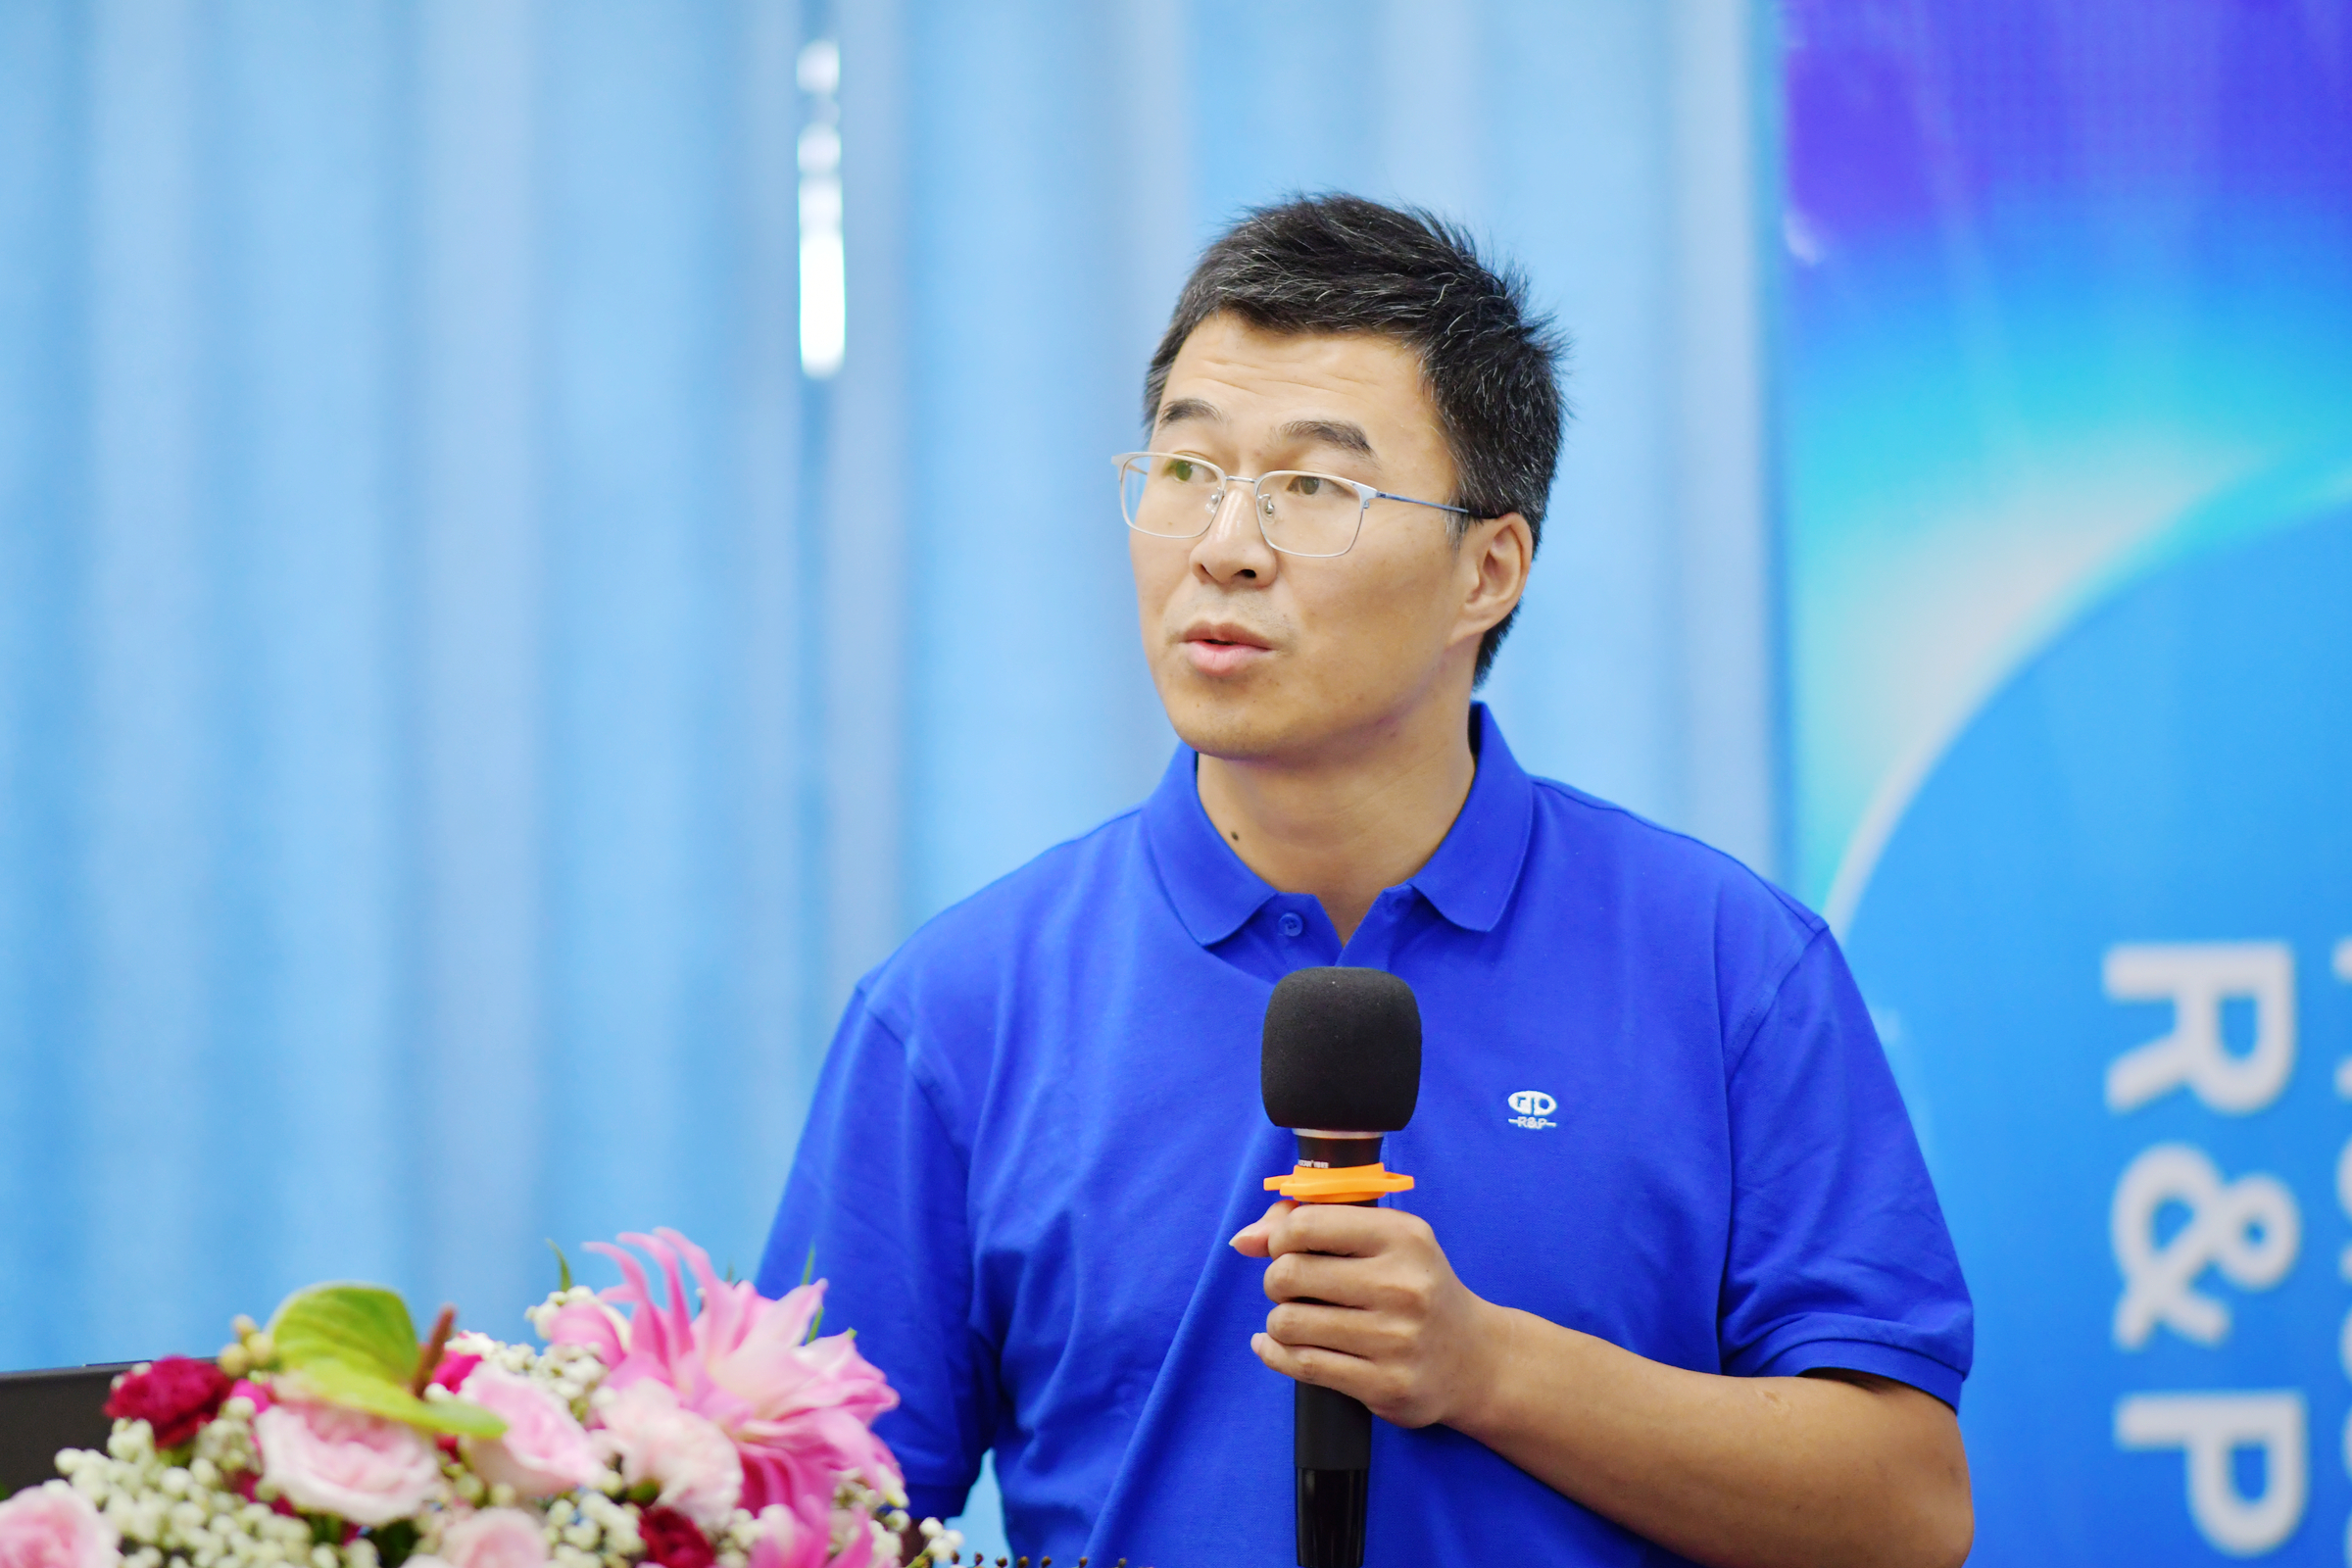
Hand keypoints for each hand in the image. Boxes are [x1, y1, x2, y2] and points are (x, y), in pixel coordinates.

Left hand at [1230, 1198, 1499, 1429]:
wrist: (1474, 1359)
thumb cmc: (1416, 1289)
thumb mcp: (1383, 1240)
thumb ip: (1312, 1224)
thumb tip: (1244, 1239)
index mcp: (1404, 1237)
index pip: (1306, 1225)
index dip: (1279, 1236)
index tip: (1285, 1248)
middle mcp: (1403, 1286)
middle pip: (1288, 1274)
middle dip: (1277, 1280)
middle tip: (1294, 1288)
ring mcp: (1395, 1339)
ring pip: (1287, 1323)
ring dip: (1280, 1321)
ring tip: (1300, 1319)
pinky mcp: (1384, 1384)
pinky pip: (1300, 1365)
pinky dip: (1275, 1354)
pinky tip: (1277, 1346)